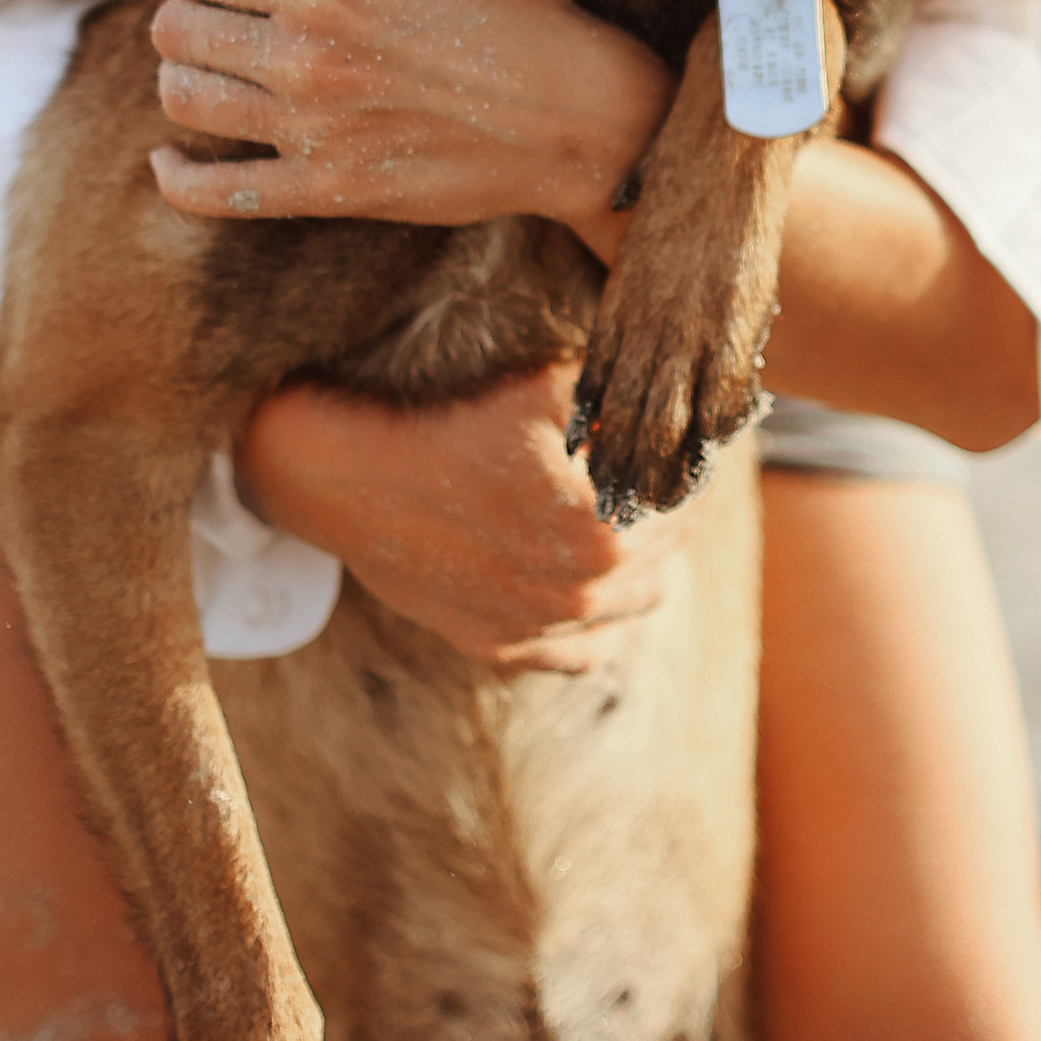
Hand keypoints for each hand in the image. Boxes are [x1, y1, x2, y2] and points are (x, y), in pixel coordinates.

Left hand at [148, 0, 672, 243]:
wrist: (576, 118)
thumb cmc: (522, 8)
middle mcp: (303, 60)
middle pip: (178, 30)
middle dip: (187, 13)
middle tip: (219, 14)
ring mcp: (309, 134)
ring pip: (185, 101)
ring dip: (183, 78)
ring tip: (208, 69)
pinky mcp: (324, 192)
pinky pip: (213, 193)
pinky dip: (176, 177)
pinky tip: (170, 159)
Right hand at [236, 358, 689, 670]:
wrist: (346, 476)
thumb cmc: (447, 423)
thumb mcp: (548, 388)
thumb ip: (624, 398)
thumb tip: (678, 396)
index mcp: (604, 536)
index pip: (686, 503)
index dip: (693, 466)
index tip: (692, 443)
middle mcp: (579, 597)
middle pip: (668, 554)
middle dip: (673, 510)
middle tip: (668, 472)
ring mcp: (537, 630)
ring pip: (636, 605)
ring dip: (647, 563)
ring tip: (636, 519)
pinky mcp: (498, 647)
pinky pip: (585, 652)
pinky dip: (602, 620)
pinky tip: (596, 582)